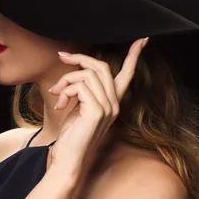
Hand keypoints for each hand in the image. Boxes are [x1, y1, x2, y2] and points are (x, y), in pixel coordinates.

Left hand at [48, 37, 148, 174]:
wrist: (68, 160)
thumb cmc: (71, 136)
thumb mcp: (79, 107)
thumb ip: (83, 90)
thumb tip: (76, 70)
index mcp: (112, 102)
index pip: (127, 74)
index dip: (134, 55)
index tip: (142, 39)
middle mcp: (114, 104)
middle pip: (101, 66)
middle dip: (80, 58)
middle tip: (62, 57)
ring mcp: (107, 107)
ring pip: (87, 74)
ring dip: (66, 80)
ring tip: (55, 93)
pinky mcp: (96, 111)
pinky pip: (80, 86)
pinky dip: (65, 90)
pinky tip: (60, 104)